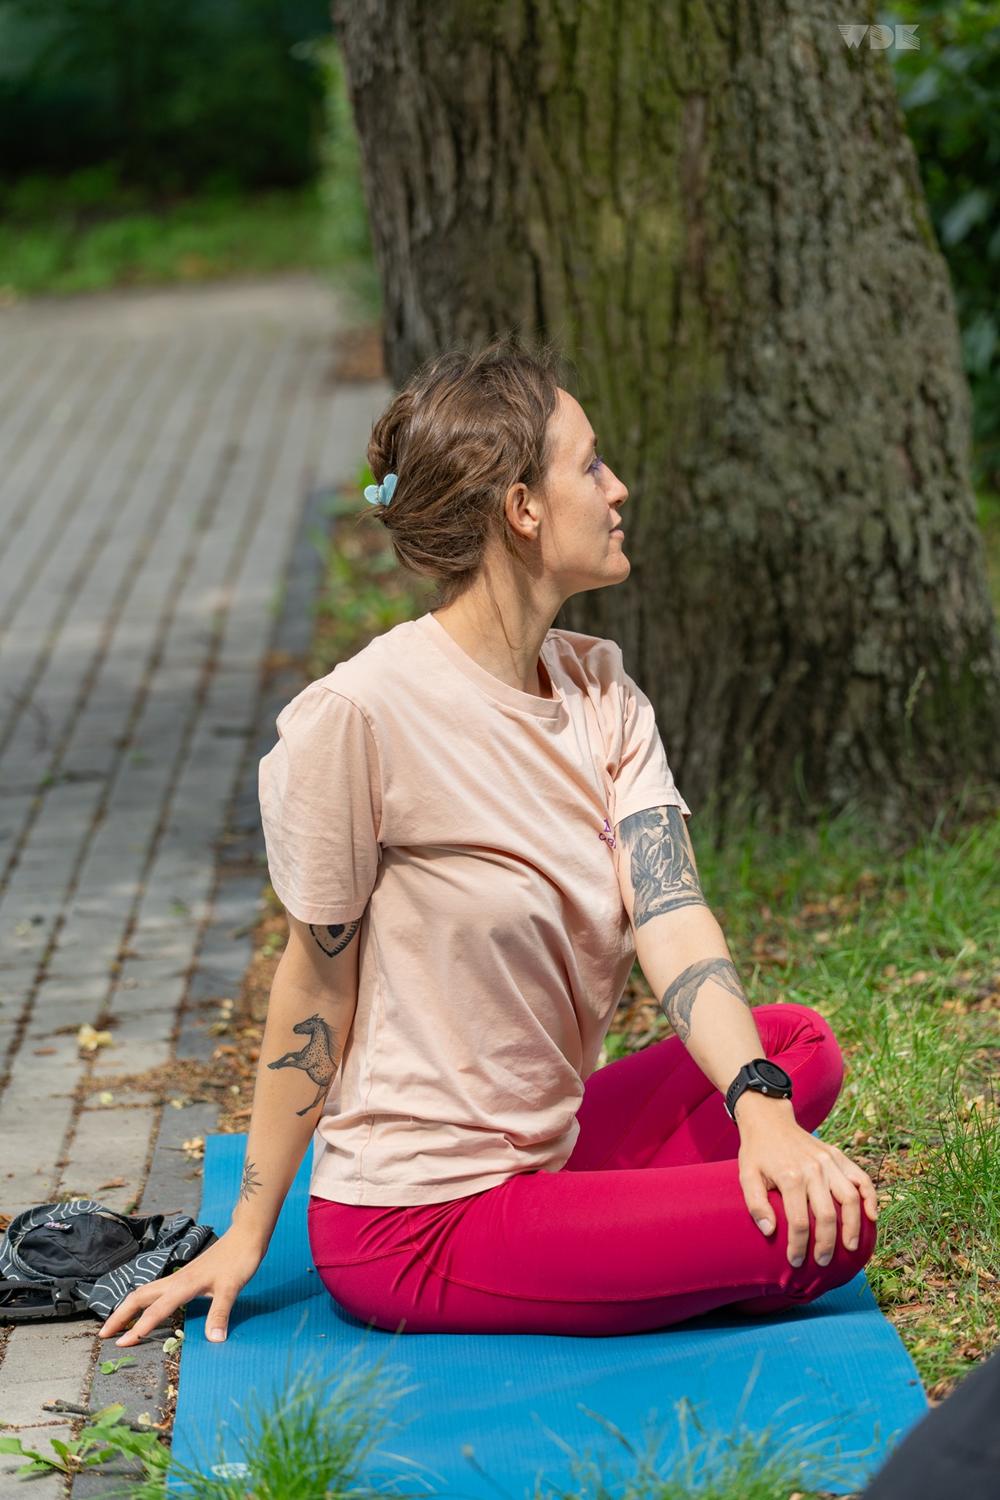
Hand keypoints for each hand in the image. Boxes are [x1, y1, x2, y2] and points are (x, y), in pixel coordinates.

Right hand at [97, 1228, 265, 1346]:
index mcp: (183, 1285)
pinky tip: (147, 1309)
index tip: (122, 1345)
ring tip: (117, 1324)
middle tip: (104, 1334)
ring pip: (146, 1292)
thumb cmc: (239, 1260)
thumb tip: (214, 1340)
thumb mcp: (232, 1288)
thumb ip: (220, 1313)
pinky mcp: (186, 1276)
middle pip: (139, 1297)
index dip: (139, 1328)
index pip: (156, 1311)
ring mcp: (179, 1277)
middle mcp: (176, 1280)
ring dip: (129, 1307)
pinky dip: (144, 1302)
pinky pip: (157, 1291)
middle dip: (120, 1315)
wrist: (246, 1236)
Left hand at [737, 1111, 878, 1266]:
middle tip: (823, 1261)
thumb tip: (769, 1232)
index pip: (799, 1222)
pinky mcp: (838, 1155)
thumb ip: (755, 1204)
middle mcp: (813, 1169)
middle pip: (828, 1214)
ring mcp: (829, 1161)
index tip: (795, 1261)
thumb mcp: (747, 1176)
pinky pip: (860, 1177)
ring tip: (850, 1246)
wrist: (769, 1119)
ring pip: (851, 1198)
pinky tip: (872, 1215)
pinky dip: (870, 1196)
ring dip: (854, 1226)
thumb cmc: (757, 1152)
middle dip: (827, 1243)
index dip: (798, 1246)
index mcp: (790, 1176)